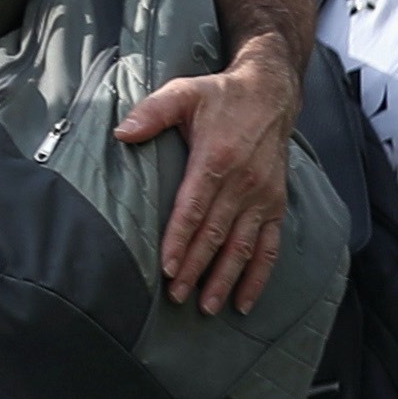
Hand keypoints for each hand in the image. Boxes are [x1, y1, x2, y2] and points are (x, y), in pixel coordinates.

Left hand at [122, 39, 297, 311]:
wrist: (270, 95)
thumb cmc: (220, 97)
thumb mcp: (183, 92)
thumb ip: (152, 111)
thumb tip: (122, 132)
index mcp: (217, 159)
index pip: (194, 208)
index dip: (180, 240)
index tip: (167, 267)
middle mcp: (243, 183)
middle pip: (216, 234)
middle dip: (195, 268)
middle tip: (176, 297)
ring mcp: (262, 197)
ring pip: (243, 247)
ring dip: (225, 279)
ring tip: (207, 306)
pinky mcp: (275, 205)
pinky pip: (269, 247)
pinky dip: (258, 276)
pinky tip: (245, 300)